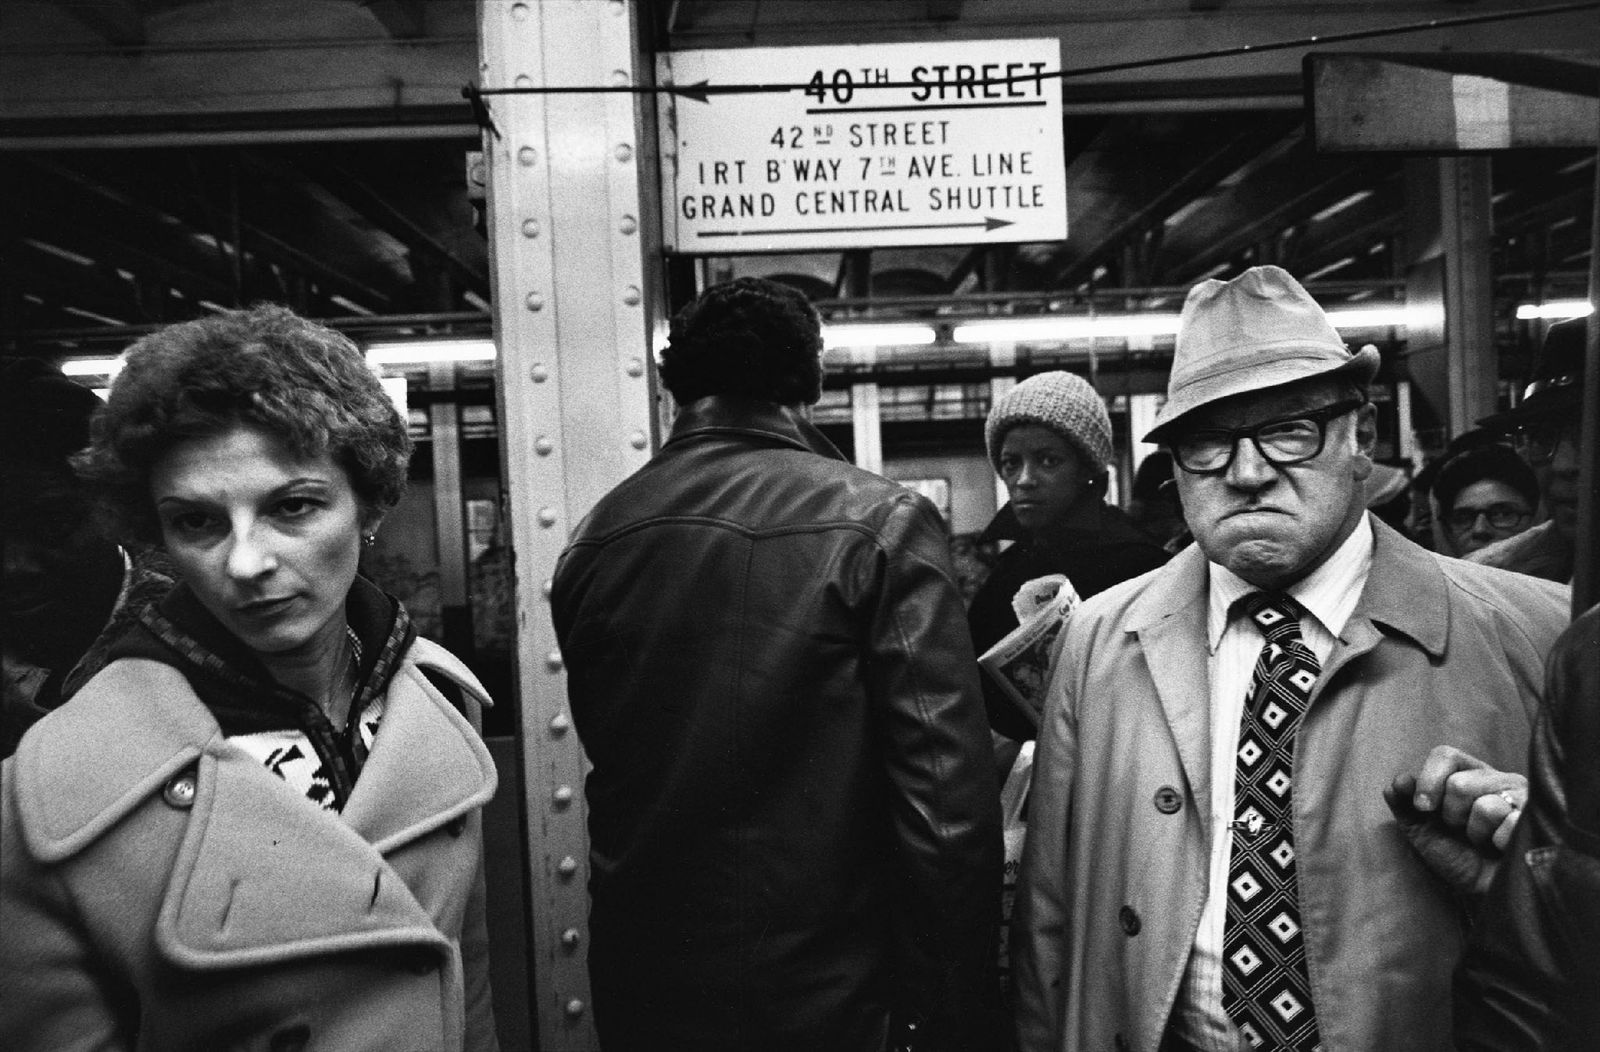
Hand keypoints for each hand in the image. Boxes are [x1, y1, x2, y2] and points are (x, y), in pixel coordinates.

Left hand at [1384, 745, 1525, 896]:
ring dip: (1476, 833)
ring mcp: (1523, 797)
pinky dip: (1497, 842)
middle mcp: (1498, 779)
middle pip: (1460, 784)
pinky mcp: (1539, 819)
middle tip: (1462, 830)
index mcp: (1469, 773)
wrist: (1485, 892)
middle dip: (1452, 815)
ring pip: (1486, 807)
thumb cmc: (1457, 856)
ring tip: (1484, 841)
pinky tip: (1503, 848)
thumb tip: (1397, 782)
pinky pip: (1510, 824)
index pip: (1446, 755)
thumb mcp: (1422, 830)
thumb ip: (1405, 804)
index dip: (1429, 780)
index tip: (1423, 807)